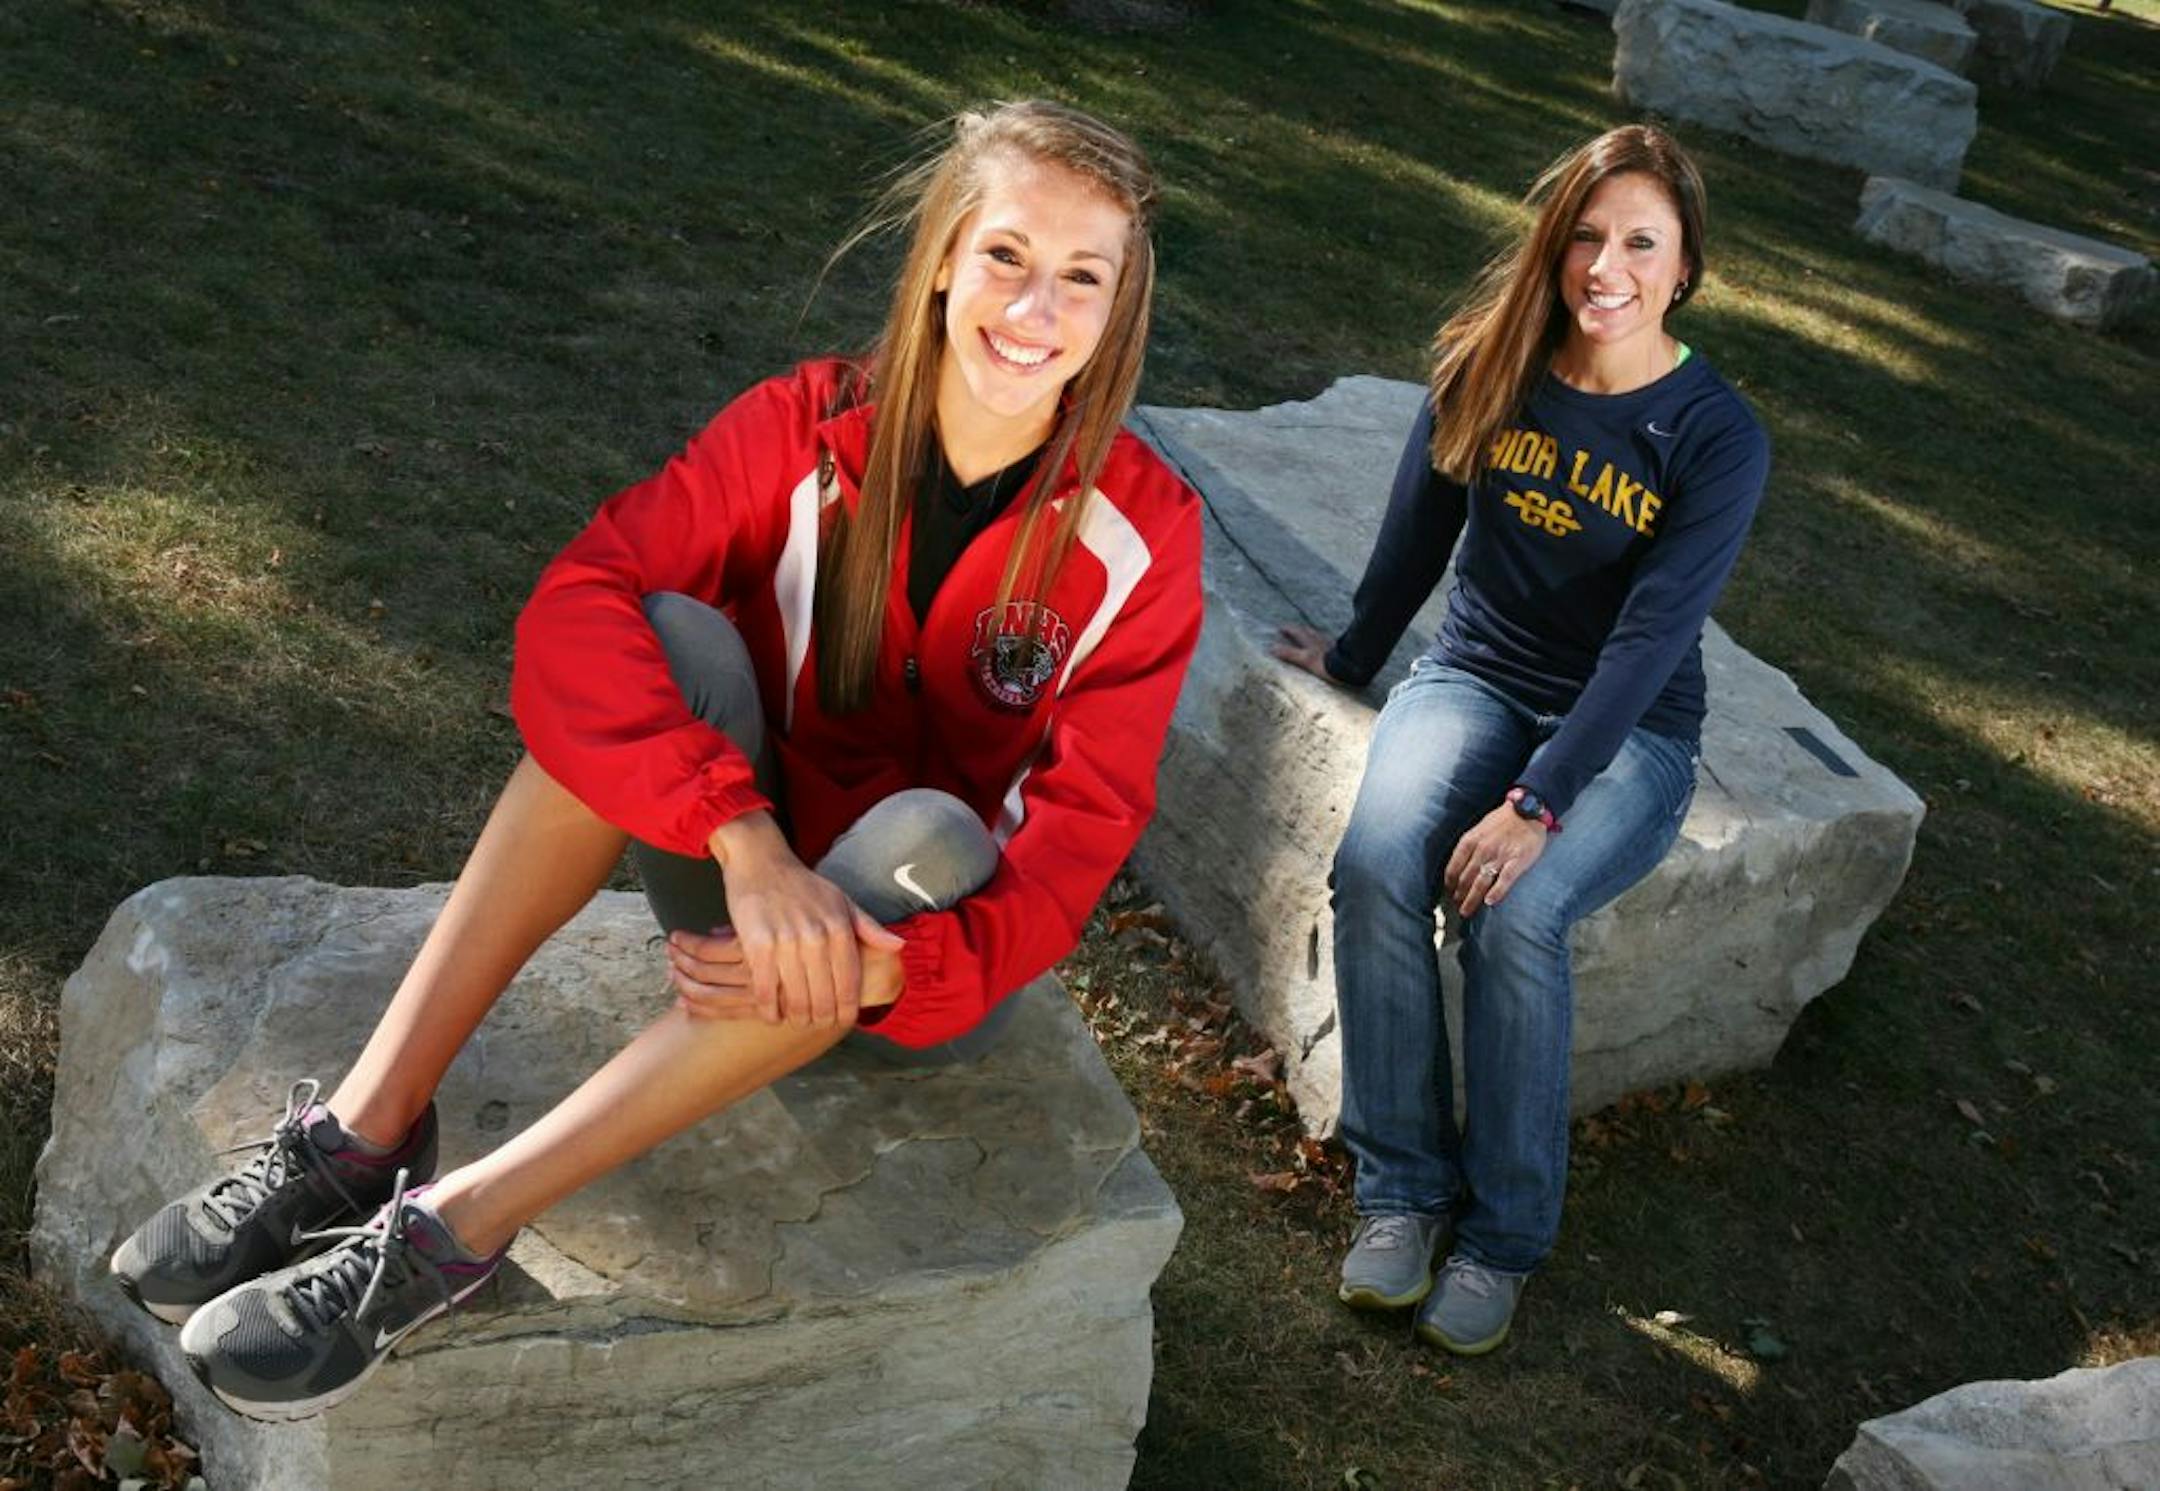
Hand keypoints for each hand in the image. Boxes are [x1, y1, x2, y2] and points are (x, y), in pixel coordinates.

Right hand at [702, 811, 901, 1026]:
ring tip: (798, 1021)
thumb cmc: (804, 886)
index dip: (847, 1009)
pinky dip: (769, 1009)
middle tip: (818, 1024)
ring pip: (796, 997)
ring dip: (797, 1017)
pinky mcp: (757, 944)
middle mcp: (816, 935)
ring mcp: (785, 941)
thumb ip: (868, 927)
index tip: (843, 1022)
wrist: (762, 863)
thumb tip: (899, 946)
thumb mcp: (842, 901)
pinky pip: (765, 989)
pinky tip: (772, 1015)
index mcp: (839, 927)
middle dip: (822, 1018)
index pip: (850, 982)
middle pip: (823, 996)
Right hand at [1270, 622, 1346, 685]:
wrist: (1350, 668)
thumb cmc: (1327, 665)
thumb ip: (1289, 653)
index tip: (1281, 628)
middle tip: (1293, 628)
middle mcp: (1320, 640)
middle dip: (1299, 630)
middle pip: (1308, 632)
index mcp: (1311, 642)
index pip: (1297, 632)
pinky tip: (1325, 646)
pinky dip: (1323, 642)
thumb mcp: (1305, 659)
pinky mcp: (1339, 650)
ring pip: (1319, 636)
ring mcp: (1330, 645)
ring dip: (1312, 634)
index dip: (1288, 630)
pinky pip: (1328, 643)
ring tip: (1308, 633)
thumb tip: (1272, 648)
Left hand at [1442, 803, 1549, 917]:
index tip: (1449, 892)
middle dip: (1459, 895)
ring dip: (1472, 899)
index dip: (1450, 883)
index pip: (1454, 867)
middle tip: (1457, 907)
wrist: (1528, 809)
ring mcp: (1500, 856)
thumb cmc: (1503, 820)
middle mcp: (1482, 849)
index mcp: (1470, 841)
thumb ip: (1470, 846)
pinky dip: (1496, 892)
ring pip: (1481, 882)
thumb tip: (1460, 864)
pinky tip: (1490, 902)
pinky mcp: (1517, 860)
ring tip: (1467, 910)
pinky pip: (1505, 880)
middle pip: (1465, 878)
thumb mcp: (1479, 828)